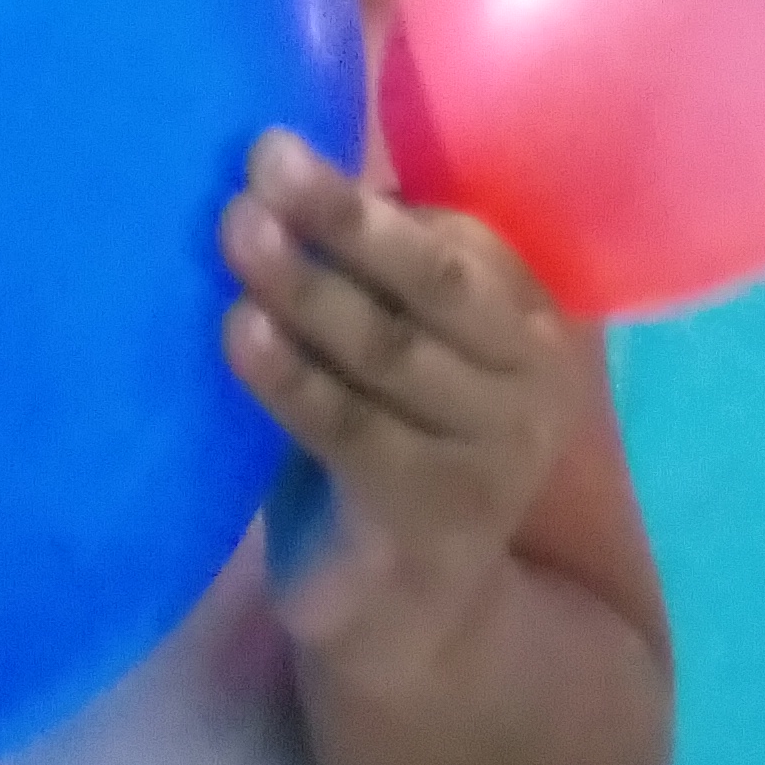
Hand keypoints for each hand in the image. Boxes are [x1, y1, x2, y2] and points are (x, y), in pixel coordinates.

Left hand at [221, 134, 581, 661]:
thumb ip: (365, 274)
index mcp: (522, 318)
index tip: (272, 147)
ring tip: (235, 233)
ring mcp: (491, 450)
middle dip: (343, 217)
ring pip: (388, 350)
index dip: (363, 193)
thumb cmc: (383, 450)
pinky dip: (292, 378)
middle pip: (431, 282)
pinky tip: (240, 333)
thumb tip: (270, 168)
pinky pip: (351, 430)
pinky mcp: (435, 514)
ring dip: (306, 287)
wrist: (412, 617)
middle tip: (261, 163)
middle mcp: (529, 377)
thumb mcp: (392, 352)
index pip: (452, 239)